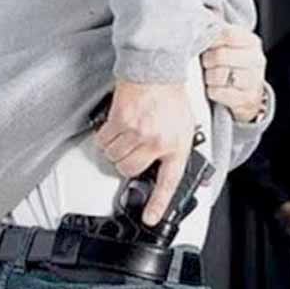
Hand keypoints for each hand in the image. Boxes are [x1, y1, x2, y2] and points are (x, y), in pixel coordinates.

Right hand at [95, 80, 194, 225]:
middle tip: (133, 148)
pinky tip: (116, 126)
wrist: (157, 70)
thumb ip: (178, 149)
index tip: (149, 218)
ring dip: (115, 149)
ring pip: (114, 157)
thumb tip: (171, 170)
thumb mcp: (185, 126)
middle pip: (129, 170)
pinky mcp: (120, 121)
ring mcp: (137, 132)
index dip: (158, 203)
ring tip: (127, 133)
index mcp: (177, 145)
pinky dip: (105, 137)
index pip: (168, 182)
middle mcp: (157, 141)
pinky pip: (104, 142)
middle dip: (127, 163)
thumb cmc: (171, 97)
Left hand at [201, 25, 266, 121]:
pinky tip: (216, 88)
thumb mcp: (229, 44)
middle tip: (206, 63)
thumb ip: (217, 30)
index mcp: (252, 42)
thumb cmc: (232, 64)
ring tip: (211, 76)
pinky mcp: (247, 99)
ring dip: (209, 77)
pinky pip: (218, 92)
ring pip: (219, 75)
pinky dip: (212, 91)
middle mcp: (256, 59)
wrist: (247, 94)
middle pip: (221, 55)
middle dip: (207, 60)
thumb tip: (204, 12)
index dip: (211, 39)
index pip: (228, 34)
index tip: (205, 44)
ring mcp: (254, 80)